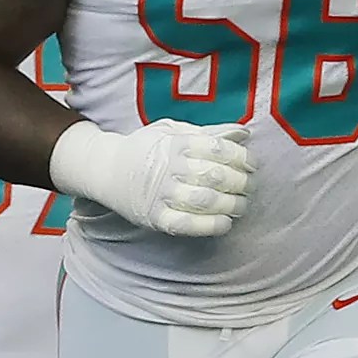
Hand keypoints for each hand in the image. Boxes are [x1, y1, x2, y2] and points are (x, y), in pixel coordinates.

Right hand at [47, 119, 252, 237]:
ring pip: (205, 201)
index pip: (217, 148)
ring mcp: (160, 194)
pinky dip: (211, 226)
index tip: (252, 164)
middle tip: (251, 185)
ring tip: (242, 204)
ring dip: (231, 204)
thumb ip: (209, 132)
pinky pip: (187, 225)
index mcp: (174, 143)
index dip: (241, 157)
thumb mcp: (172, 131)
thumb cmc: (147, 148)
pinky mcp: (155, 217)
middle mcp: (168, 168)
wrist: (105, 170)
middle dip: (240, 181)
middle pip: (215, 175)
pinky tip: (225, 223)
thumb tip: (245, 131)